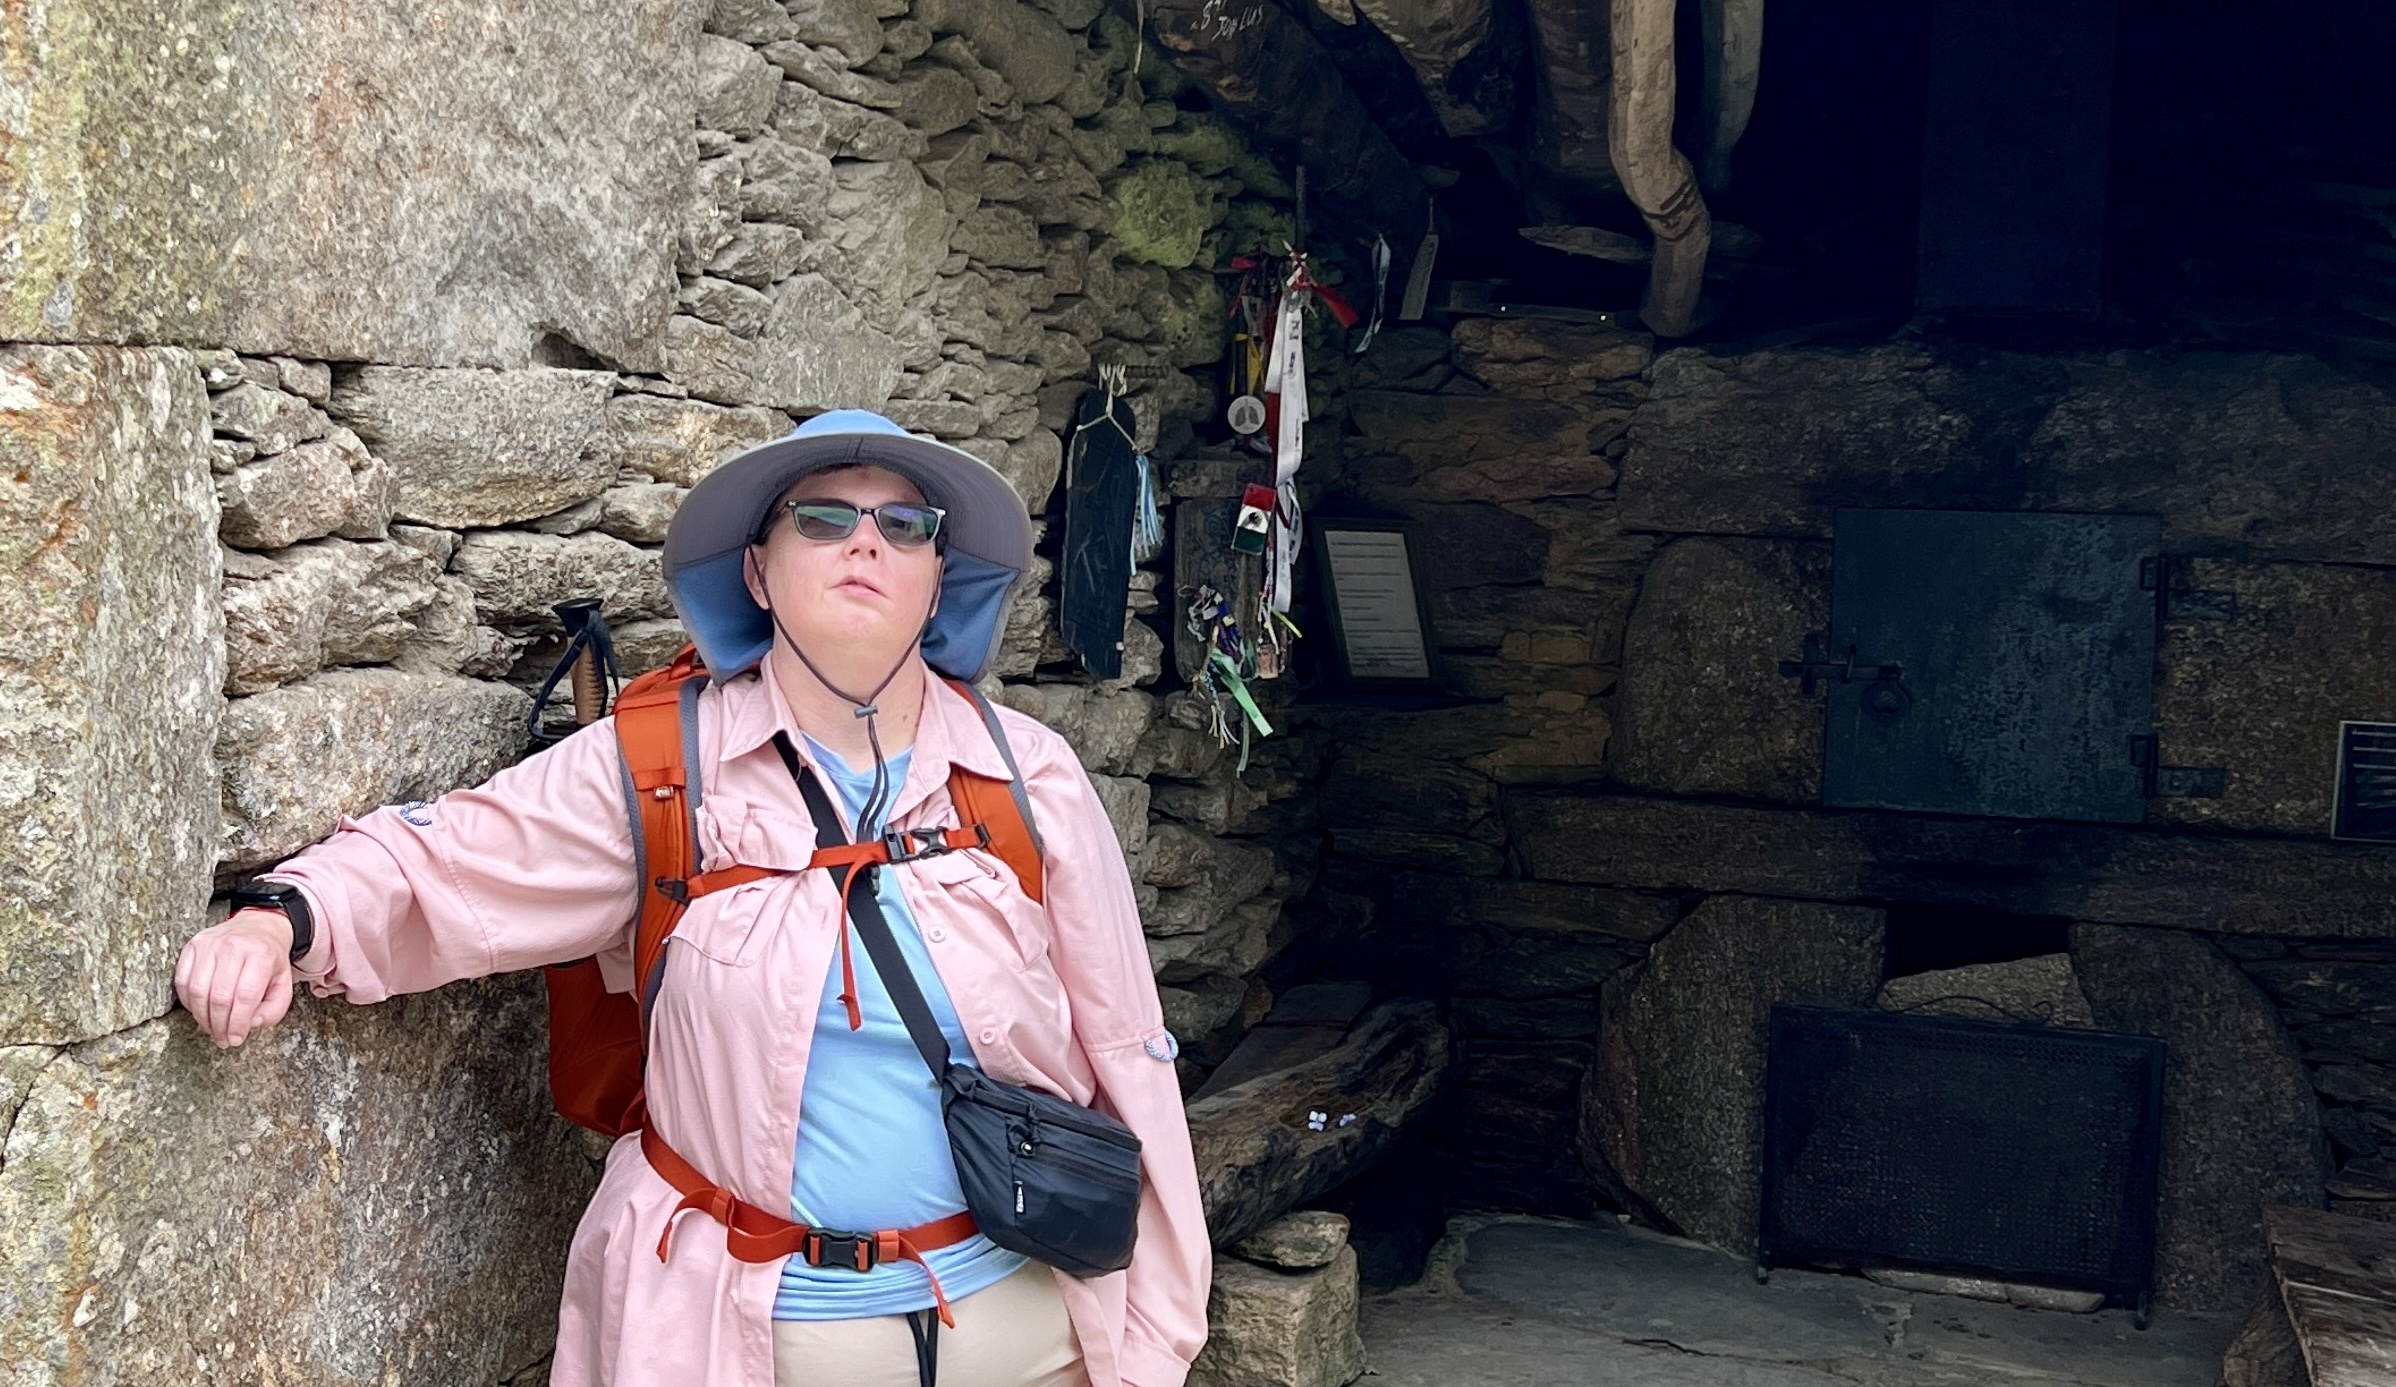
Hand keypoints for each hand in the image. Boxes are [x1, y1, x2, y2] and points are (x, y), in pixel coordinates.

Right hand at [174, 908, 297, 1047]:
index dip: (237, 1023)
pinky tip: (199, 1011)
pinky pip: (182, 981)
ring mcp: (211, 944)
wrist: (258, 926)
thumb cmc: (270, 960)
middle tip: (222, 1039)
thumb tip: (250, 1024)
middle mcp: (234, 946)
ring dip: (202, 1017)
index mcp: (262, 954)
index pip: (245, 996)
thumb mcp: (284, 983)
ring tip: (211, 1028)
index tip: (235, 1039)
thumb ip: (273, 1009)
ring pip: (197, 990)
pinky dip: (188, 1002)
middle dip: (219, 1025)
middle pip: (219, 996)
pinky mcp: (193, 945)